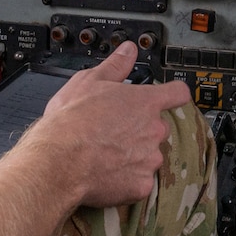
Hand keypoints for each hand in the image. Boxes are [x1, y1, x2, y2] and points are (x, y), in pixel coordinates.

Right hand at [30, 43, 191, 208]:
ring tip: (106, 153)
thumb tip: (129, 51)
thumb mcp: (90, 81)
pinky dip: (127, 179)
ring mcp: (149, 158)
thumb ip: (116, 65)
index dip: (173, 94)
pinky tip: (107, 173)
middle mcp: (154, 130)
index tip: (169, 97)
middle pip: (158, 128)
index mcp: (145, 102)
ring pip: (149, 155)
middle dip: (141, 130)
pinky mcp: (142, 185)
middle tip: (115, 132)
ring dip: (134, 155)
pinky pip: (140, 181)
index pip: (177, 93)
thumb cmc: (72, 121)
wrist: (59, 160)